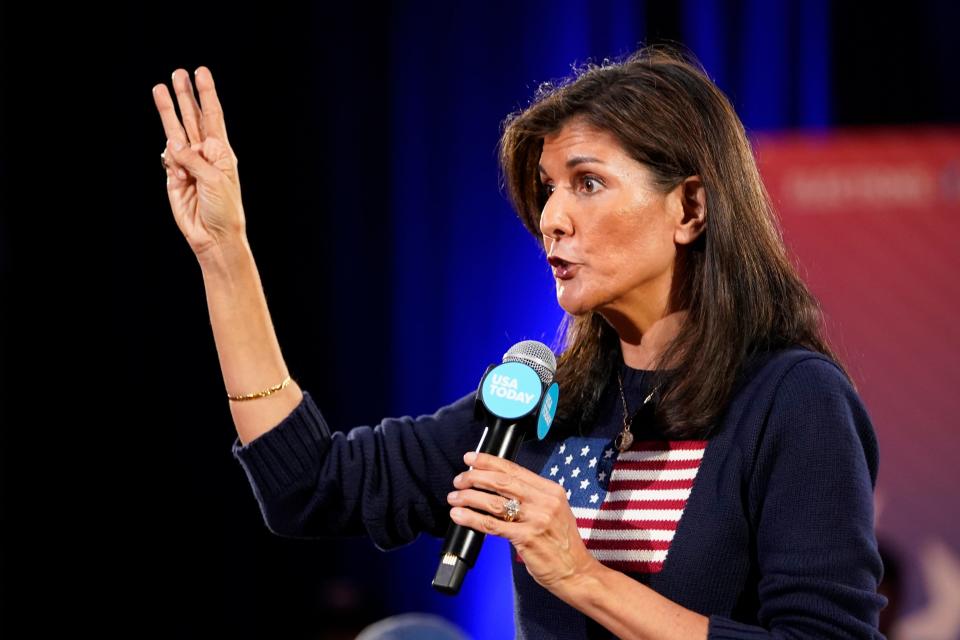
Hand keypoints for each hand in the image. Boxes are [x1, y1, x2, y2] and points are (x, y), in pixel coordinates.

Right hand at [152, 67, 244, 259]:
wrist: (213, 235)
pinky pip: (168, 159)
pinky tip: (180, 174)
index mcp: (222, 151)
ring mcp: (188, 164)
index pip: (213, 116)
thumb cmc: (224, 208)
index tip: (201, 72)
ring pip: (175, 131)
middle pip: (193, 118)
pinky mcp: (174, 176)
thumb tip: (173, 146)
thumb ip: (194, 159)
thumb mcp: (215, 179)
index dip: (207, 94)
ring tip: (159, 88)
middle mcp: (205, 153)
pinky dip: (171, 161)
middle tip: (179, 73)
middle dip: (186, 96)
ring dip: (169, 110)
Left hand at [447, 451, 599, 591]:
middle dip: (475, 477)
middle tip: (459, 480)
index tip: (471, 458)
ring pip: (494, 502)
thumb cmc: (561, 543)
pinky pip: (492, 525)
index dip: (489, 461)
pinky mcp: (526, 538)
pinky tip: (460, 516)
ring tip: (454, 498)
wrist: (576, 572)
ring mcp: (536, 519)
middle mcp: (545, 501)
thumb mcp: (554, 511)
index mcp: (551, 490)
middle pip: (501, 482)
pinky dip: (472, 518)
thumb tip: (497, 487)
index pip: (514, 469)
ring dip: (469, 497)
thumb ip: (532, 498)